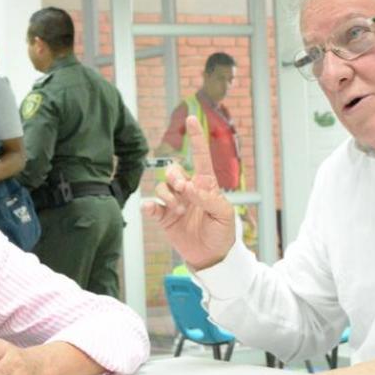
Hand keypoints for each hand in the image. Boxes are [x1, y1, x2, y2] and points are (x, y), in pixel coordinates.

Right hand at [141, 117, 234, 269]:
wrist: (211, 256)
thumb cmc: (222, 233)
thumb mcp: (224, 215)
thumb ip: (209, 199)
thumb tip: (190, 188)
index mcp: (206, 185)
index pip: (201, 156)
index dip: (196, 137)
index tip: (191, 118)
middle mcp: (188, 190)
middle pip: (174, 170)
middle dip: (175, 176)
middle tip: (183, 190)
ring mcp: (175, 202)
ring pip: (162, 186)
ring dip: (169, 196)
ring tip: (180, 211)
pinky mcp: (164, 217)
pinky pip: (151, 205)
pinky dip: (149, 206)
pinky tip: (152, 209)